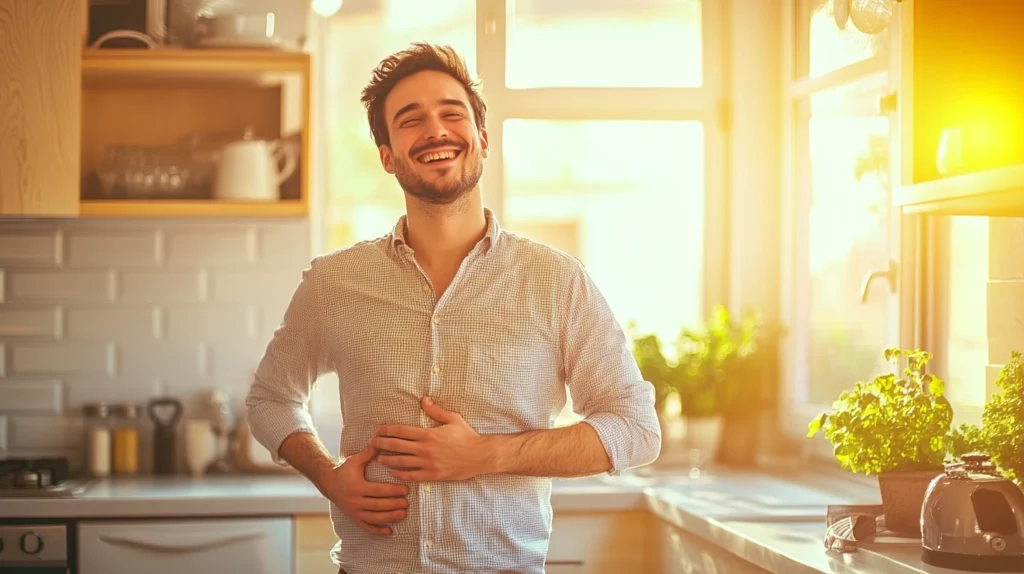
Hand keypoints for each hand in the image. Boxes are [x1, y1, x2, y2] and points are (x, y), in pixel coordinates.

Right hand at [317, 443, 408, 535]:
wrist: (329, 483)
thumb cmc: (345, 470)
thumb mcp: (355, 460)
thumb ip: (369, 452)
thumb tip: (380, 438)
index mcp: (357, 486)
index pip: (378, 491)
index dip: (393, 491)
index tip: (406, 490)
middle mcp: (355, 501)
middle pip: (377, 506)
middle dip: (393, 505)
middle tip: (407, 503)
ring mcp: (354, 511)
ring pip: (374, 518)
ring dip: (389, 518)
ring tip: (403, 514)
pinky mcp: (354, 518)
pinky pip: (366, 527)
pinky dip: (377, 531)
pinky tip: (389, 531)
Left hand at [373, 397, 492, 480]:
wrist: (480, 456)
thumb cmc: (467, 436)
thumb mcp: (452, 419)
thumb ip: (436, 411)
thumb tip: (423, 400)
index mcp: (428, 434)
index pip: (401, 431)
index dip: (387, 430)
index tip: (378, 430)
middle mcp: (425, 449)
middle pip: (396, 446)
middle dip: (381, 444)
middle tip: (371, 443)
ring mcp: (428, 463)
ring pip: (401, 462)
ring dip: (387, 460)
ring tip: (378, 459)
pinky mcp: (432, 475)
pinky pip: (411, 476)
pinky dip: (400, 474)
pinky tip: (393, 472)